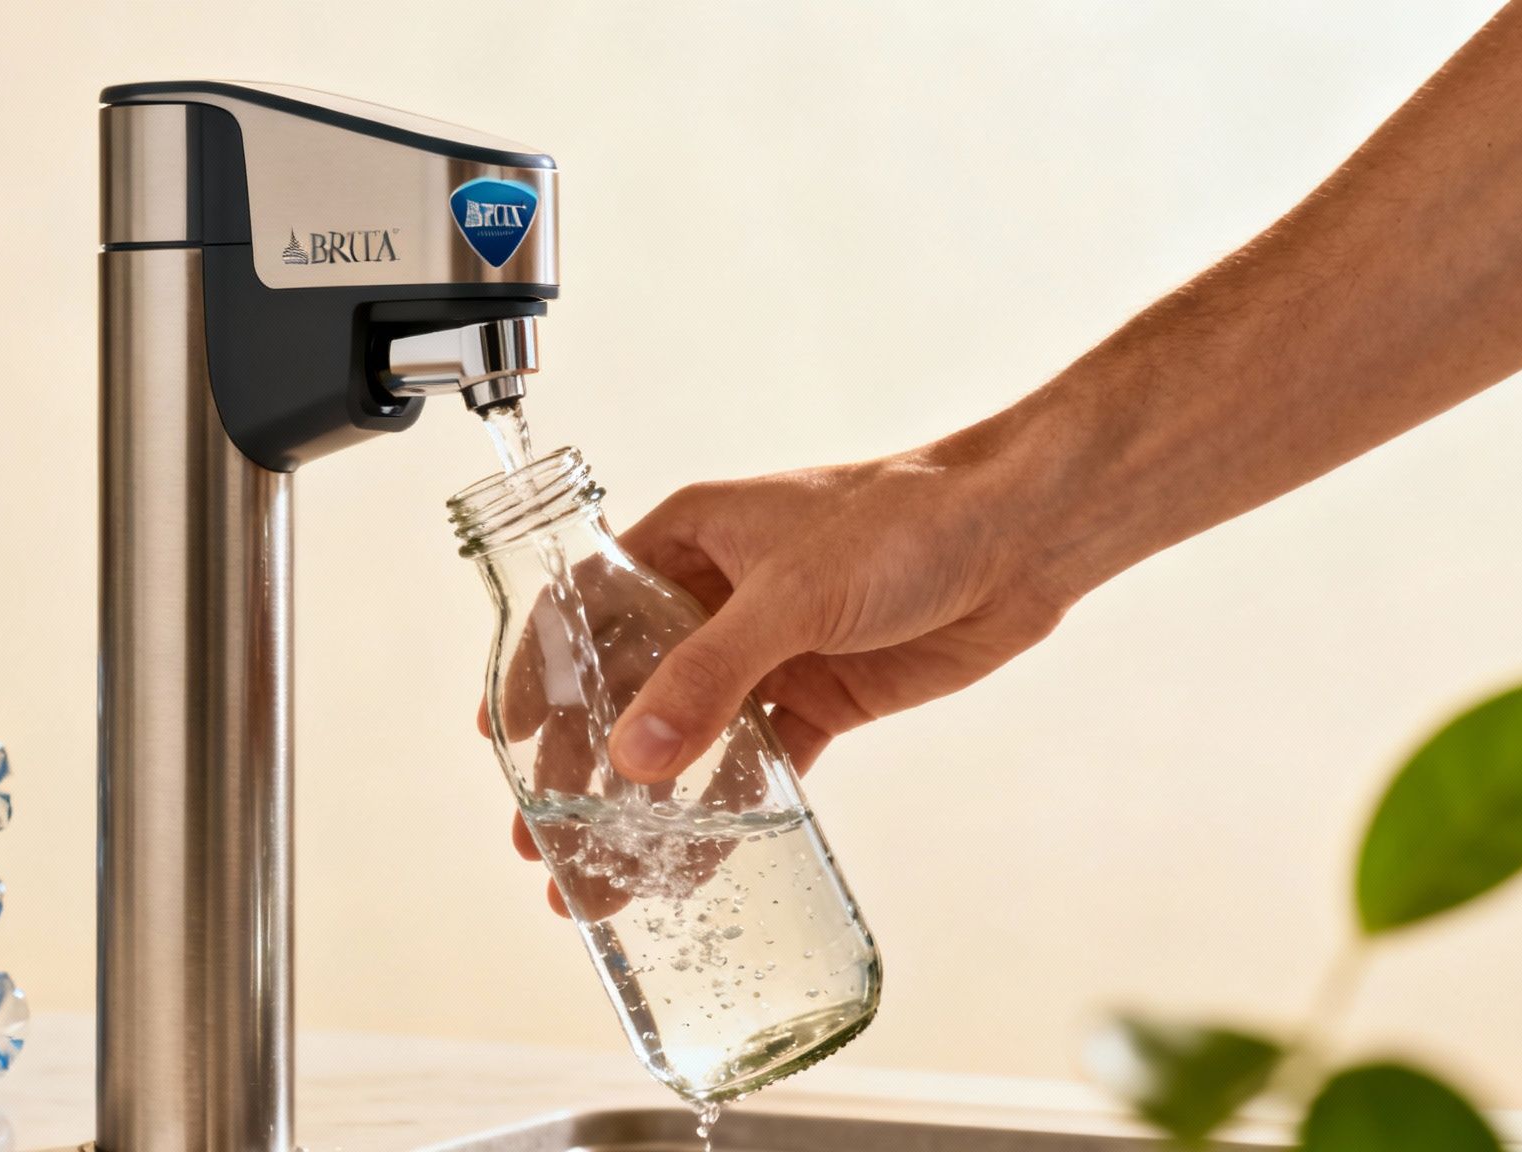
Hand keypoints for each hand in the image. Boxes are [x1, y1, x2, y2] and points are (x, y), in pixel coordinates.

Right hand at [492, 437, 1081, 911]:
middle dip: (579, 766)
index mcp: (685, 539)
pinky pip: (755, 766)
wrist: (1021, 537)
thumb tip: (634, 756)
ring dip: (644, 804)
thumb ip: (711, 676)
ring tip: (600, 872)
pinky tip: (692, 861)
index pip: (583, 608)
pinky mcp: (817, 698)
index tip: (501, 741)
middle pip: (624, 689)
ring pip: (684, 738)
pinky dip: (724, 813)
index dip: (537, 673)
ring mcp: (766, 652)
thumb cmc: (908, 518)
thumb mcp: (791, 594)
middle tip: (542, 837)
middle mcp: (714, 596)